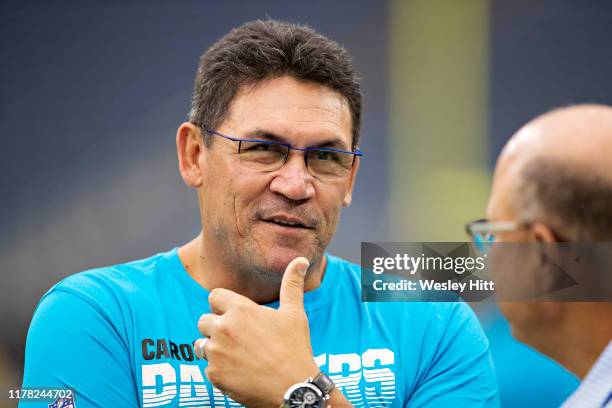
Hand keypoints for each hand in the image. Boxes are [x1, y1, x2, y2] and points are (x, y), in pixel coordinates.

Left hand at [195, 257, 319, 406]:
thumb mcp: (294, 314)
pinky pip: (207, 368)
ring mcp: (217, 352)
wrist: (294, 388)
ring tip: (237, 356)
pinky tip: (239, 372)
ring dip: (214, 349)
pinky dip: (219, 371)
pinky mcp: (214, 375)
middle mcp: (224, 328)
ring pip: (201, 345)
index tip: (236, 316)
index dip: (223, 306)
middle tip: (238, 339)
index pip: (214, 297)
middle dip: (216, 328)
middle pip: (203, 321)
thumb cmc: (294, 349)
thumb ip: (291, 285)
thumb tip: (301, 260)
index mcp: (240, 310)